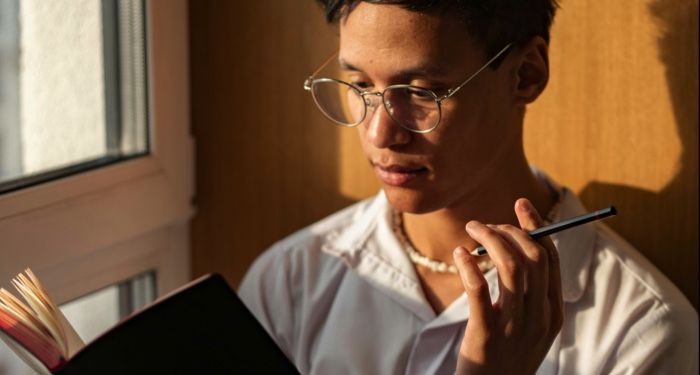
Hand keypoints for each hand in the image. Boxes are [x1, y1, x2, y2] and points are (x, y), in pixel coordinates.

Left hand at [453, 198, 563, 374]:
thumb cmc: (502, 357)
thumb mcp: (525, 327)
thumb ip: (527, 294)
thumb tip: (511, 246)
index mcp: (553, 314)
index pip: (550, 259)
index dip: (536, 227)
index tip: (520, 204)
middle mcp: (539, 319)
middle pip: (533, 258)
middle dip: (509, 231)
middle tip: (484, 226)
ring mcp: (514, 328)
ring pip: (511, 267)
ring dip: (490, 240)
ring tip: (471, 230)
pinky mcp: (486, 336)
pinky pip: (479, 289)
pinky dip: (469, 265)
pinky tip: (459, 254)